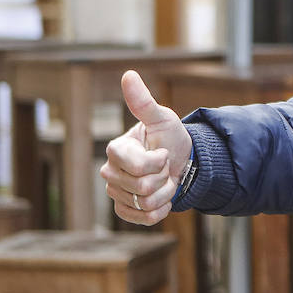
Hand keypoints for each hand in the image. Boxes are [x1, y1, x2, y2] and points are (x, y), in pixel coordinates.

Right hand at [100, 70, 191, 225]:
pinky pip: (145, 218)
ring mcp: (116, 193)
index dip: (157, 161)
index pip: (137, 167)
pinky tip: (162, 196)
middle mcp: (110, 173)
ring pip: (146, 203)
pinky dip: (161, 209)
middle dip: (163, 176)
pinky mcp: (125, 210)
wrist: (182, 161)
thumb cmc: (170, 137)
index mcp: (115, 150)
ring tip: (164, 179)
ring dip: (165, 192)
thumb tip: (128, 74)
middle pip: (142, 187)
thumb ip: (144, 102)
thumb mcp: (162, 118)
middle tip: (164, 165)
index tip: (162, 151)